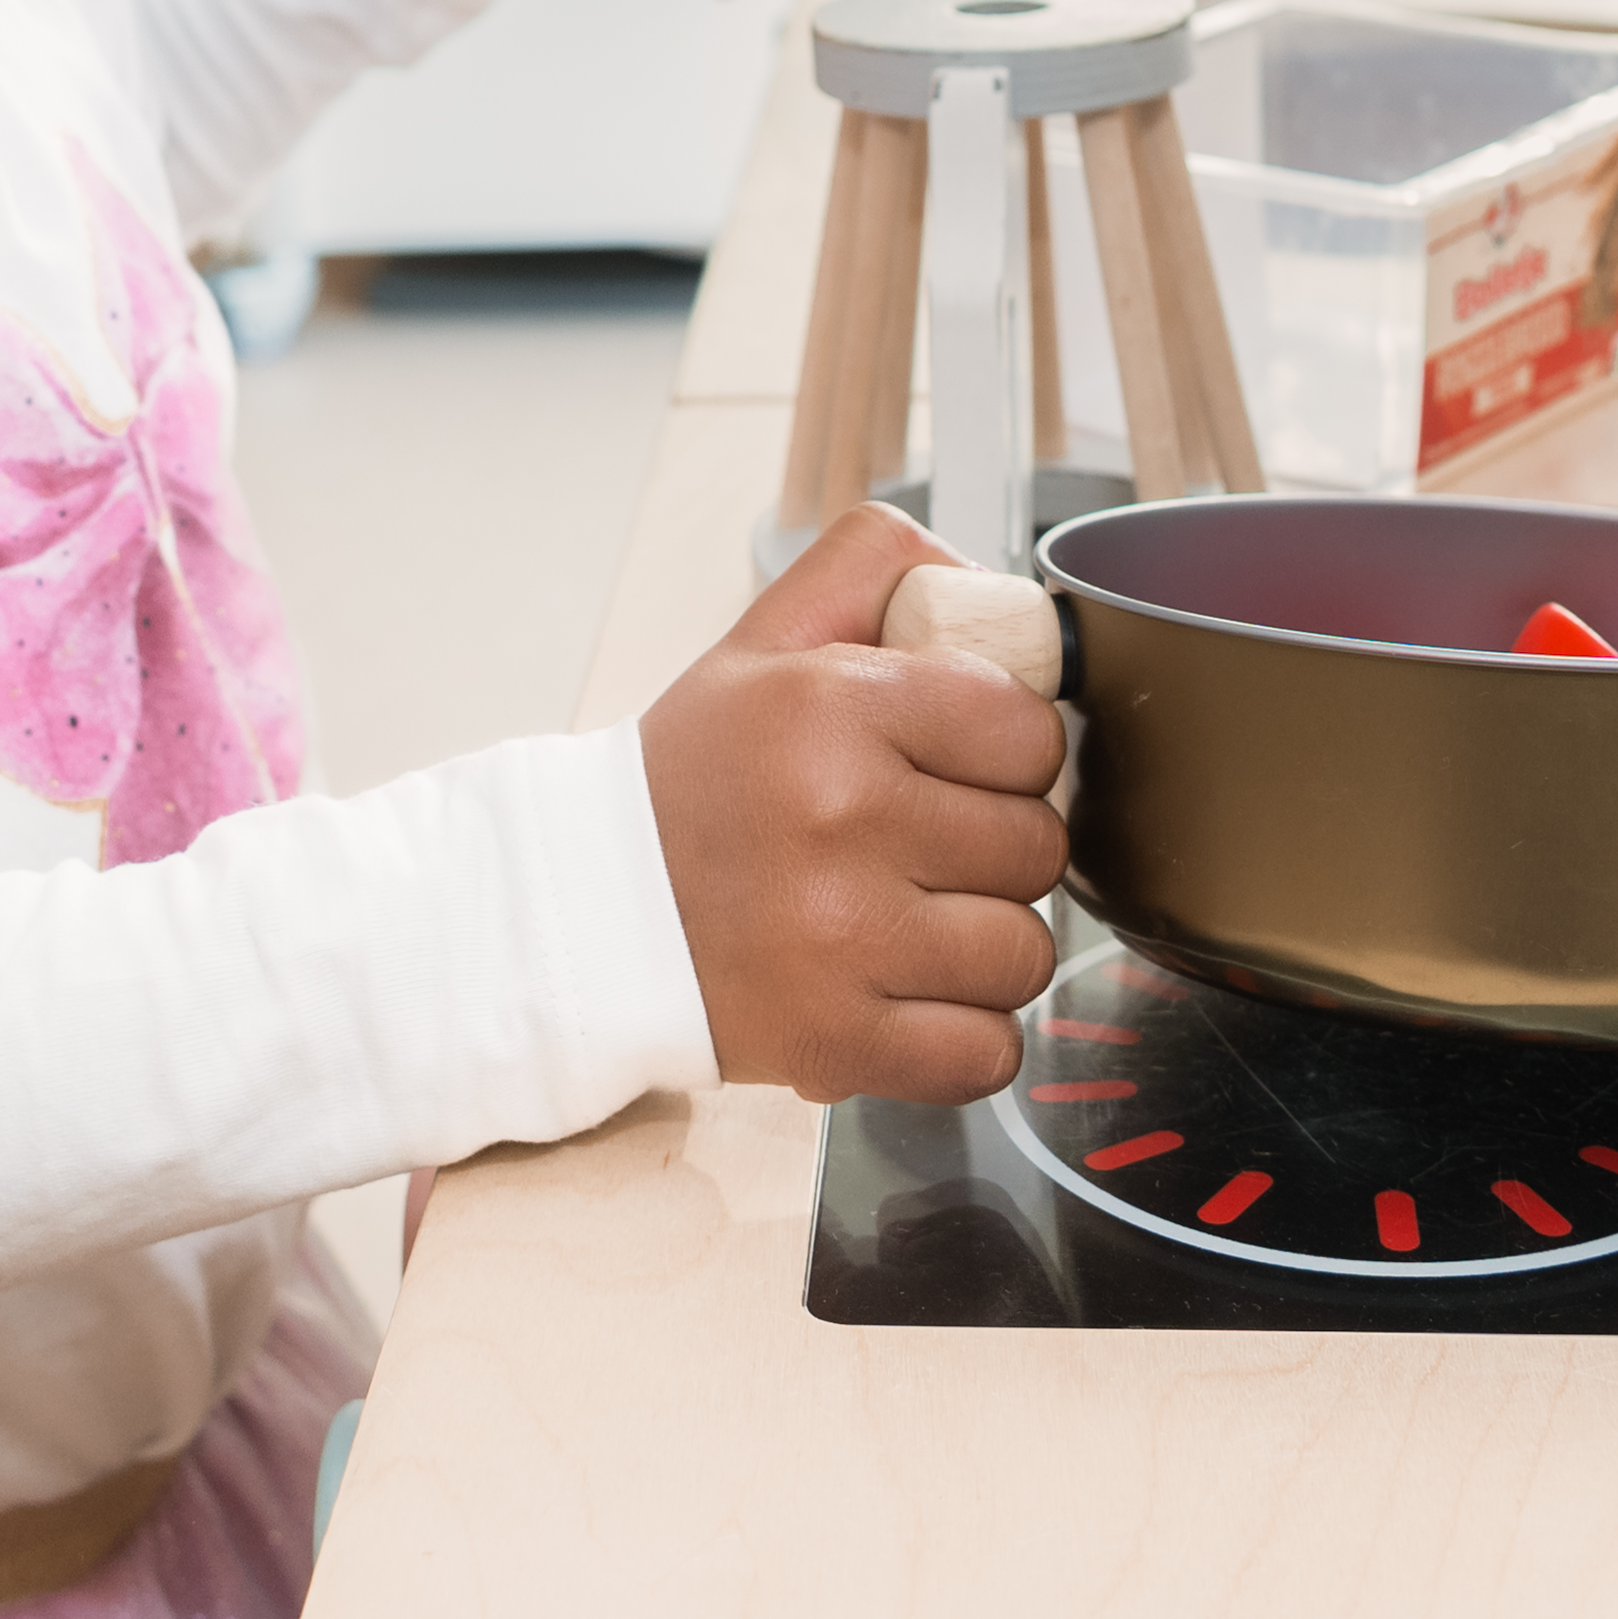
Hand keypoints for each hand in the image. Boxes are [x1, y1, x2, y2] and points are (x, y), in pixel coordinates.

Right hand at [635, 505, 1071, 1103]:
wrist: (580, 910)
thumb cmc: (691, 782)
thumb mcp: (765, 641)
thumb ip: (875, 566)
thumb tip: (985, 580)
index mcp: (835, 707)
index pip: (1028, 733)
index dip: (1008, 754)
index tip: (962, 769)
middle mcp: (842, 821)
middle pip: (1037, 846)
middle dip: (998, 850)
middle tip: (928, 850)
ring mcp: (842, 941)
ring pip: (1025, 952)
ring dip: (986, 948)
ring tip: (917, 927)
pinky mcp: (837, 1042)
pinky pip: (986, 1052)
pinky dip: (964, 1037)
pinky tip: (909, 998)